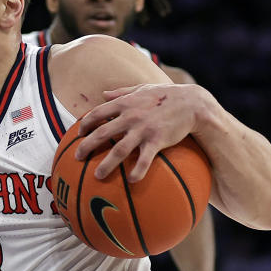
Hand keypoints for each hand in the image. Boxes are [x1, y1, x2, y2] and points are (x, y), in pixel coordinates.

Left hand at [75, 83, 206, 181]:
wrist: (192, 103)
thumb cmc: (165, 95)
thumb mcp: (141, 89)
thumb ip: (121, 92)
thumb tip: (103, 94)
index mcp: (124, 103)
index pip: (97, 113)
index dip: (85, 124)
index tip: (78, 134)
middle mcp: (130, 116)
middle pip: (102, 133)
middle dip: (87, 146)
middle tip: (78, 157)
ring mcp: (143, 129)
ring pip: (119, 150)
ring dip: (106, 164)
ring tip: (97, 176)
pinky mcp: (157, 140)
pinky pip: (144, 159)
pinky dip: (137, 171)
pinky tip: (131, 181)